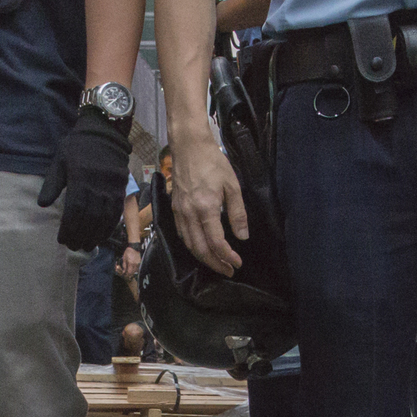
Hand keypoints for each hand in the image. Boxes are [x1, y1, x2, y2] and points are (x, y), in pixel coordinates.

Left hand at [38, 105, 131, 251]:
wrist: (104, 133)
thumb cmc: (77, 147)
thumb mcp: (60, 160)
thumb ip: (52, 183)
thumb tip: (42, 204)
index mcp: (80, 178)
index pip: (74, 209)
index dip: (68, 228)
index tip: (62, 239)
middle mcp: (97, 185)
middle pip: (89, 217)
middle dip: (80, 235)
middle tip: (72, 247)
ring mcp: (111, 188)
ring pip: (103, 218)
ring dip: (94, 235)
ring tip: (86, 246)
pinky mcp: (120, 189)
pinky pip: (116, 213)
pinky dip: (109, 227)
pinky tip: (101, 236)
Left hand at [117, 244, 141, 280]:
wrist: (134, 247)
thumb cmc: (128, 252)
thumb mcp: (124, 258)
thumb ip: (124, 265)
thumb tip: (124, 271)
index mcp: (131, 263)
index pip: (129, 272)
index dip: (127, 274)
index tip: (125, 274)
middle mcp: (135, 264)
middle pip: (133, 272)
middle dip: (129, 274)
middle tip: (127, 273)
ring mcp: (139, 263)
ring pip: (136, 271)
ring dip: (132, 271)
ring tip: (130, 270)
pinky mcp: (140, 262)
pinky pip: (138, 268)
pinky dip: (135, 269)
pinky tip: (133, 267)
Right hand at [169, 142, 248, 276]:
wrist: (189, 146)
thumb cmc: (213, 162)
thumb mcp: (232, 185)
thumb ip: (237, 212)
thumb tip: (242, 236)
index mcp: (205, 208)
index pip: (216, 242)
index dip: (227, 256)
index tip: (237, 263)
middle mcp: (189, 213)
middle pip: (200, 249)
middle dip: (215, 264)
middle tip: (228, 270)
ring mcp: (179, 212)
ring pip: (189, 244)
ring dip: (203, 258)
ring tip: (217, 263)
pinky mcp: (174, 209)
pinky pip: (182, 235)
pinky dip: (191, 246)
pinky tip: (201, 248)